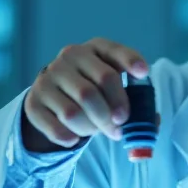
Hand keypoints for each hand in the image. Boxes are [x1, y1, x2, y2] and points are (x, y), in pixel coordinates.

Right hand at [22, 38, 148, 152]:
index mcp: (95, 49)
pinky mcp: (34, 102)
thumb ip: (137, 102)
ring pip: (73, 113)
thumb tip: (153, 122)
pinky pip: (55, 127)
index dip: (130, 61)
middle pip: (95, 87)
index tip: (143, 74)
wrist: (55, 96)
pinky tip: (75, 137)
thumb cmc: (96, 91)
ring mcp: (48, 78)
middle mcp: (70, 57)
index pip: (113, 51)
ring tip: (97, 130)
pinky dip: (70, 138)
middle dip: (112, 112)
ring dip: (91, 128)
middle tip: (120, 126)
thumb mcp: (115, 89)